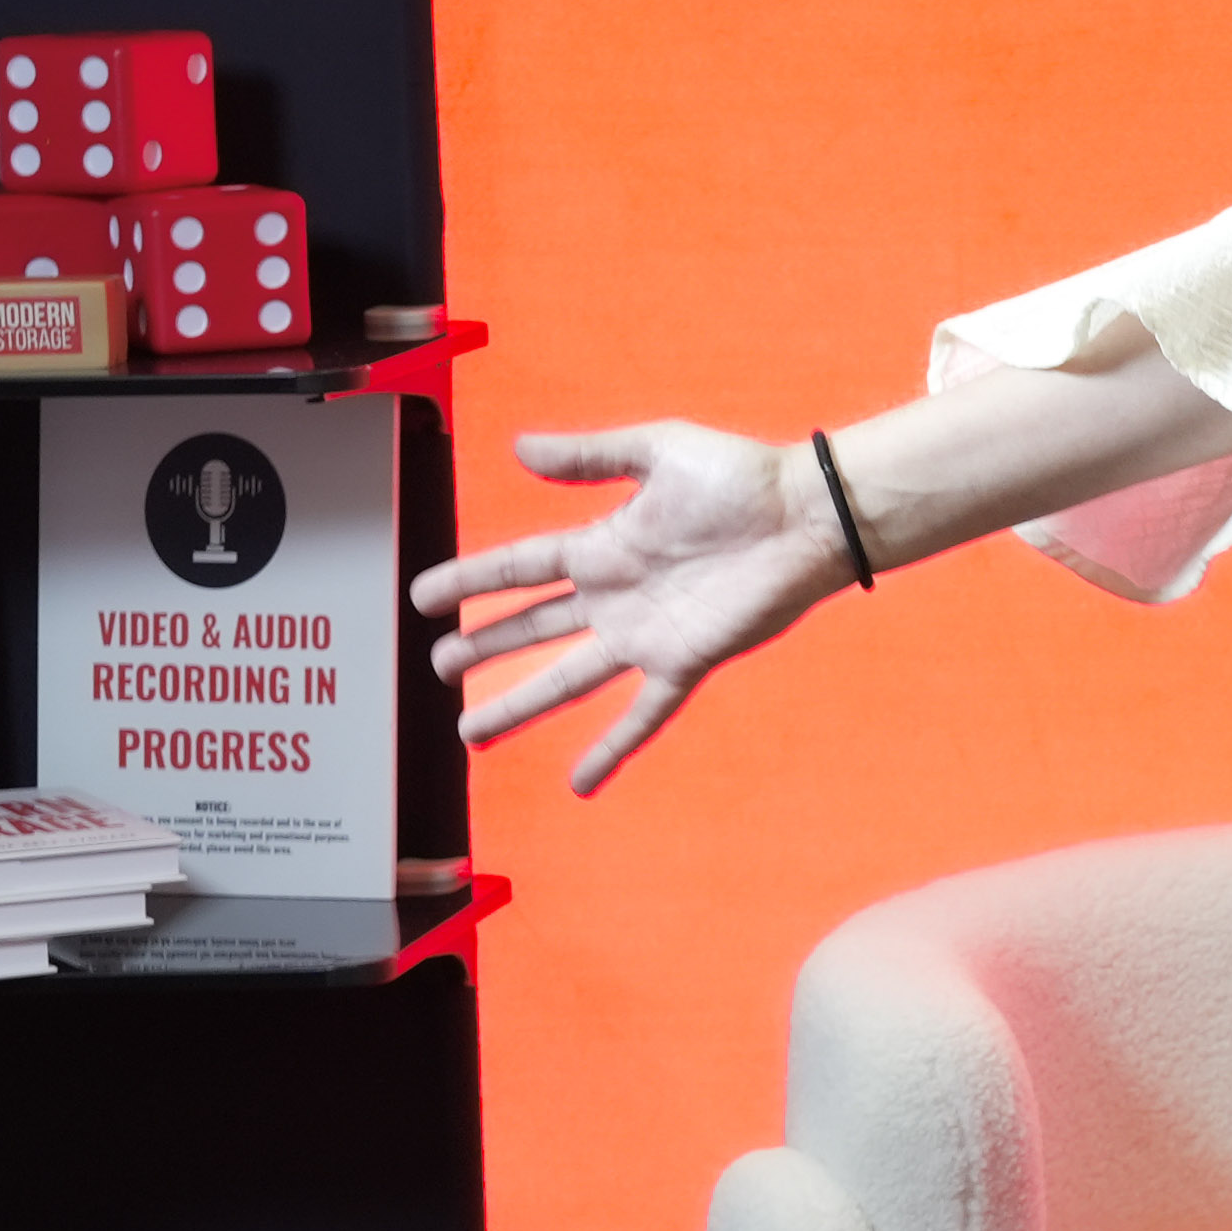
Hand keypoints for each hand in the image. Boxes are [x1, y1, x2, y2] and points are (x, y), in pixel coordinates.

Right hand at [407, 423, 856, 792]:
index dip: (470, 581)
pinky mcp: (686, 660)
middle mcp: (616, 595)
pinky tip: (580, 783)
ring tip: (471, 731)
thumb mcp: (657, 451)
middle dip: (483, 648)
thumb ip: (589, 456)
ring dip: (520, 705)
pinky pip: (643, 715)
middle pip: (532, 628)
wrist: (809, 515)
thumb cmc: (744, 477)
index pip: (520, 568)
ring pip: (568, 678)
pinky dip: (612, 749)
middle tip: (439, 667)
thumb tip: (518, 447)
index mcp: (603, 545)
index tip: (422, 597)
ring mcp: (647, 633)